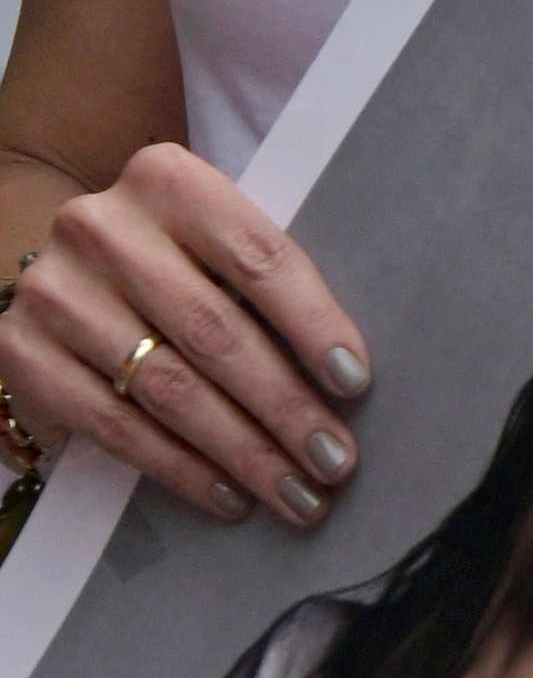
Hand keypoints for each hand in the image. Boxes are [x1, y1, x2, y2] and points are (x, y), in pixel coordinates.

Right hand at [0, 143, 366, 531]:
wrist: (60, 265)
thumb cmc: (173, 256)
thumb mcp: (214, 241)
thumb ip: (264, 282)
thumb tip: (345, 381)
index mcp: (169, 182)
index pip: (259, 260)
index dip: (313, 325)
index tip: (355, 384)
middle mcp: (102, 229)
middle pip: (215, 333)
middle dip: (284, 408)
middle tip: (335, 462)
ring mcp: (54, 293)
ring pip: (168, 388)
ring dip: (241, 452)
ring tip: (296, 494)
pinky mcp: (20, 353)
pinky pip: (114, 425)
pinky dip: (179, 467)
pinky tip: (228, 495)